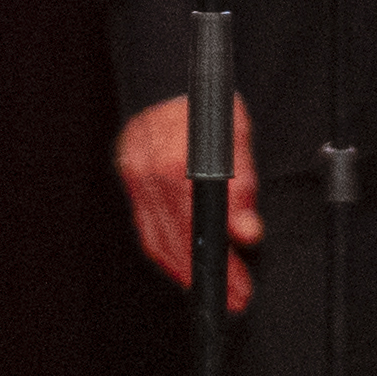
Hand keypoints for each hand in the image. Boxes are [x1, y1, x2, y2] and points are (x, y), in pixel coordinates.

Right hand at [114, 89, 260, 305]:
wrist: (173, 78)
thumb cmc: (209, 105)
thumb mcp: (238, 140)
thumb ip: (243, 187)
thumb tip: (246, 233)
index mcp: (175, 163)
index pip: (200, 232)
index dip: (222, 265)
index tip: (240, 287)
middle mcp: (148, 173)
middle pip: (178, 241)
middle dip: (210, 276)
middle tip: (237, 297)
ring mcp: (134, 178)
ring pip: (157, 241)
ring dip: (186, 272)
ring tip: (217, 290)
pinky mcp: (130, 181)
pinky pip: (147, 228)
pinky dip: (167, 253)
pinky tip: (185, 268)